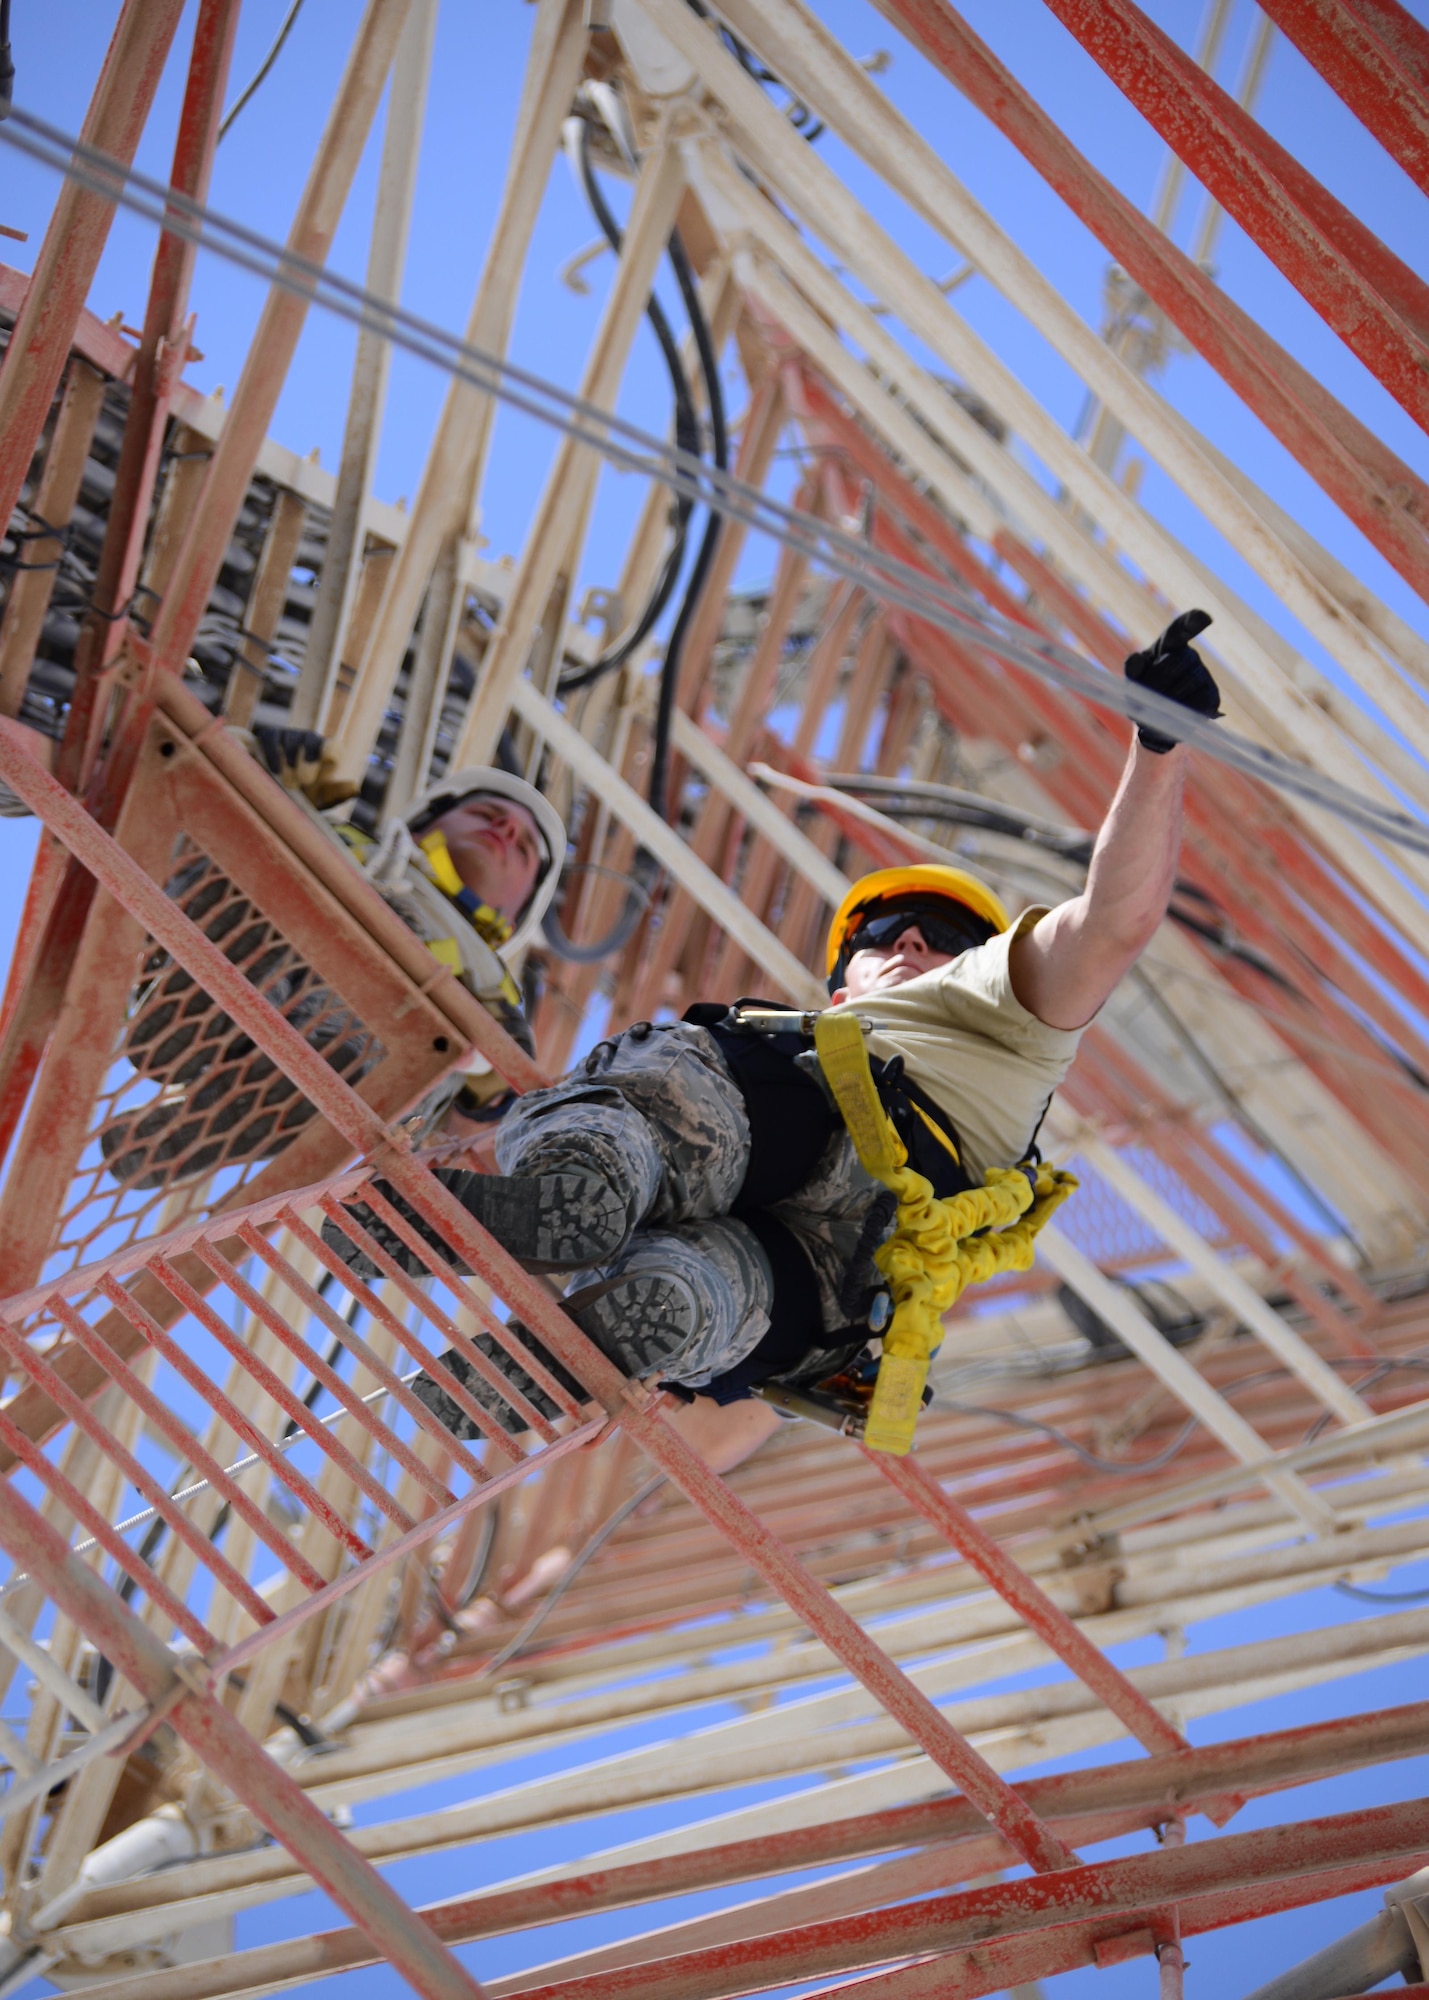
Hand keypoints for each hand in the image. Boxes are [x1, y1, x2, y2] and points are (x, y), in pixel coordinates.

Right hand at [251, 724, 358, 807]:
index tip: (330, 763)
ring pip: (291, 739)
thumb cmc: (304, 797)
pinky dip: (272, 752)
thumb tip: (356, 787)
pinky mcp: (270, 736)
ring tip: (289, 782)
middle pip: (311, 740)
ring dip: (290, 759)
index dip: (330, 752)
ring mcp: (289, 736)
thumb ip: (338, 794)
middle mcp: (309, 740)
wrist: (276, 798)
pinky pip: (271, 737)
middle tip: (305, 781)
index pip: (333, 746)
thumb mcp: (321, 800)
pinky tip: (274, 770)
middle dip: (309, 759)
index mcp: (326, 753)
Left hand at [1124, 609, 1221, 753]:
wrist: (1154, 723)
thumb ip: (1132, 668)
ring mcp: (1203, 675)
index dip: (1192, 622)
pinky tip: (1175, 716)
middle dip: (1155, 683)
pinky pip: (1198, 703)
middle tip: (1145, 697)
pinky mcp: (1212, 697)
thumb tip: (1136, 660)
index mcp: (1168, 646)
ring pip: (1186, 683)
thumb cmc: (1142, 694)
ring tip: (1157, 709)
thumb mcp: (1132, 680)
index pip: (1179, 629)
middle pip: (1174, 663)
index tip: (1205, 618)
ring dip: (1166, 700)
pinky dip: (1183, 712)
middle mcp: (1189, 656)